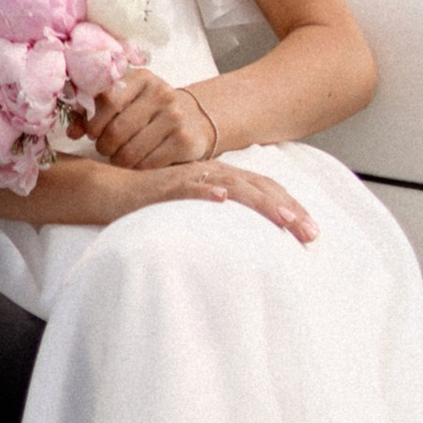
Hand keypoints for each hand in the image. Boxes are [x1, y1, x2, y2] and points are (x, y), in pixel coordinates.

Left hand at [89, 69, 221, 169]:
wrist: (194, 119)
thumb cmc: (148, 109)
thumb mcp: (127, 99)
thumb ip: (96, 110)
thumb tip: (71, 131)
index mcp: (142, 77)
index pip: (108, 101)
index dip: (94, 122)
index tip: (91, 132)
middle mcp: (161, 93)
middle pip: (117, 130)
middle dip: (104, 145)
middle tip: (104, 148)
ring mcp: (175, 118)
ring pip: (131, 151)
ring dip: (118, 160)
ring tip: (118, 156)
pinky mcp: (185, 142)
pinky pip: (148, 164)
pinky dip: (136, 169)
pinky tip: (136, 163)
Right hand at [99, 157, 316, 243]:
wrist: (108, 190)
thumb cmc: (152, 206)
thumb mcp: (195, 214)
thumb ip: (221, 222)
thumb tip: (252, 247)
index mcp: (219, 180)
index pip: (262, 189)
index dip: (289, 207)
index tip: (314, 234)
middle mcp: (209, 174)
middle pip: (255, 186)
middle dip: (287, 209)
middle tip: (312, 234)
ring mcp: (187, 178)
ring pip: (230, 184)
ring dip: (259, 201)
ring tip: (284, 219)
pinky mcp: (163, 186)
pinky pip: (187, 186)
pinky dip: (206, 190)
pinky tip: (223, 197)